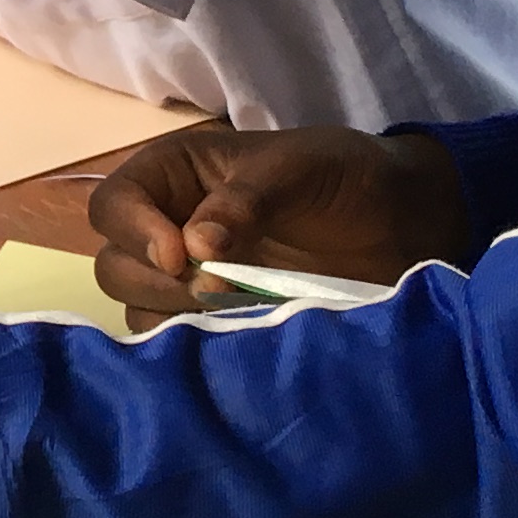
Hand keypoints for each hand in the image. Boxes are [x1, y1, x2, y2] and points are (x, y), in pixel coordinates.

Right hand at [85, 126, 476, 315]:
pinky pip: (178, 342)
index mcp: (174, 175)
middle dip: (153, 283)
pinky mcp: (218, 319)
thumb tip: (195, 248)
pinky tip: (237, 340)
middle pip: (115, 264)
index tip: (181, 258)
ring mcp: (191, 278)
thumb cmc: (345, 177)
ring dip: (173, 318)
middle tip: (213, 291)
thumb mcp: (299, 169)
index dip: (134, 233)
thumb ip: (246, 200)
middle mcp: (168, 225)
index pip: (114, 205)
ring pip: (139, 308)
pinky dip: (195, 347)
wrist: (403, 224)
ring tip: (233, 313)